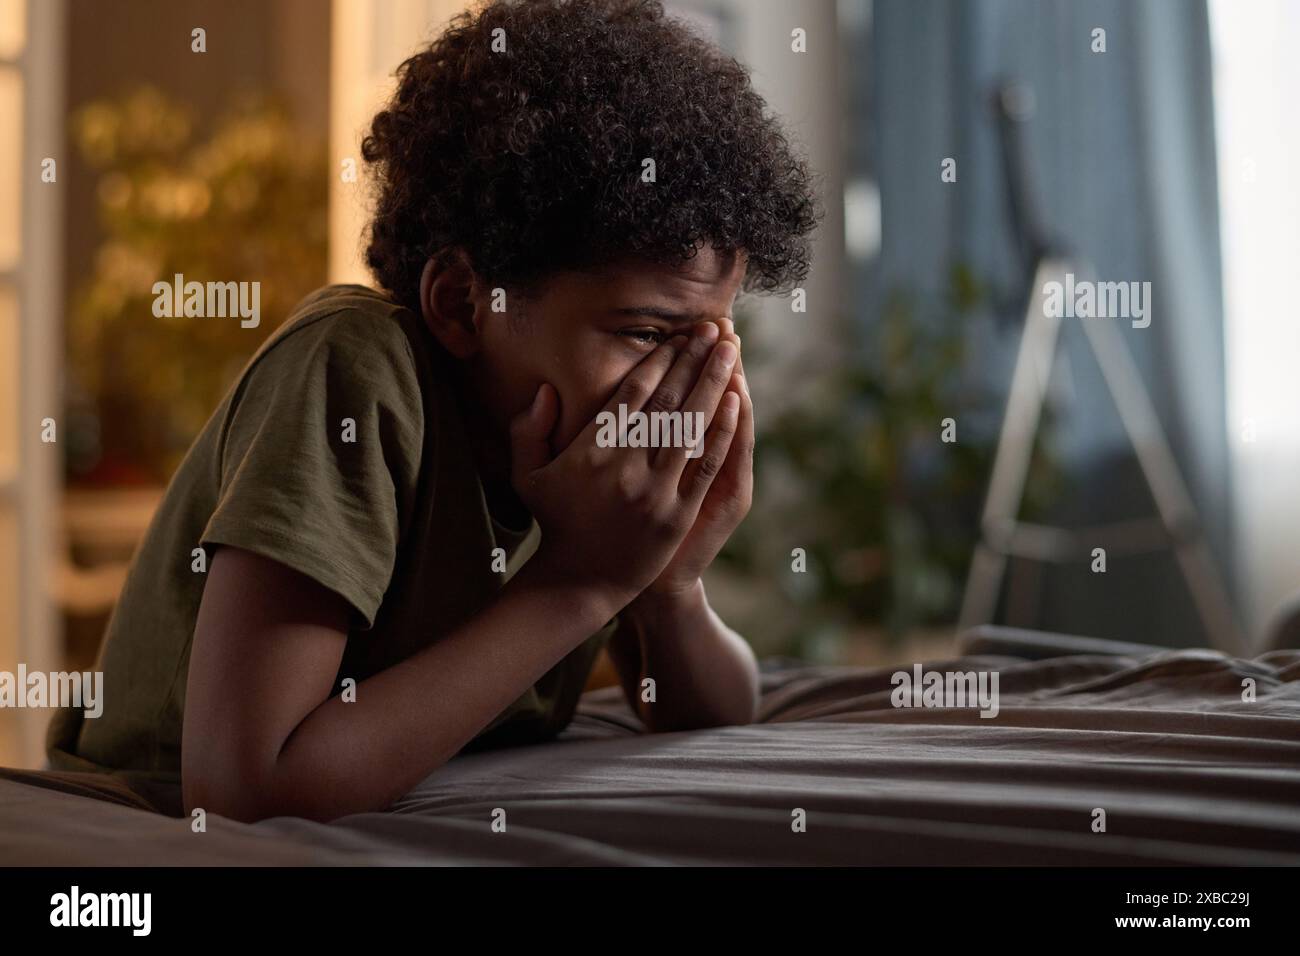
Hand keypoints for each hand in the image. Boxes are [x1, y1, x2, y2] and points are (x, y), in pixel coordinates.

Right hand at [509, 327, 741, 614]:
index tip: (677, 336)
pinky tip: (736, 402)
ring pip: (691, 427)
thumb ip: (529, 429)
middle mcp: (625, 468)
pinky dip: (721, 431)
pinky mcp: (678, 515)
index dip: (659, 360)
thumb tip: (547, 389)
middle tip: (713, 328)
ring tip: (729, 351)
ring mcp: (655, 492)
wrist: (581, 581)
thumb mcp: (528, 475)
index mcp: (591, 452)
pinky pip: (705, 465)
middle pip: (668, 402)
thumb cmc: (556, 521)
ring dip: (714, 384)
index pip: (633, 394)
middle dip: (693, 360)